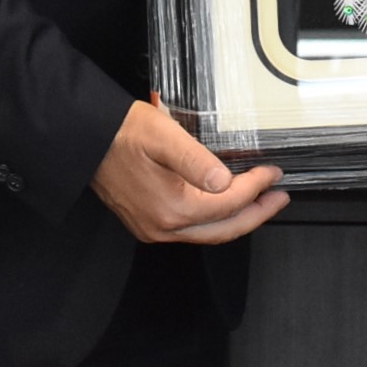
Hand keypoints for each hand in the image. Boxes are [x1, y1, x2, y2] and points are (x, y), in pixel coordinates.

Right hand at [90, 97, 288, 243]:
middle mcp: (163, 227)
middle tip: (279, 197)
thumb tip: (223, 181)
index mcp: (172, 207)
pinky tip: (225, 205)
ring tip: (260, 202)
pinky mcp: (148, 223)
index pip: (227, 203)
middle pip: (222, 229)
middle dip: (256, 214)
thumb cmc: (123, 132)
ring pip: (207, 233)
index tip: (273, 172)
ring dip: (237, 219)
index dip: (255, 187)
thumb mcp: (163, 136)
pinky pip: (191, 230)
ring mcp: (154, 229)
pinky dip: (215, 219)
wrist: (86, 140)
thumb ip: (195, 160)